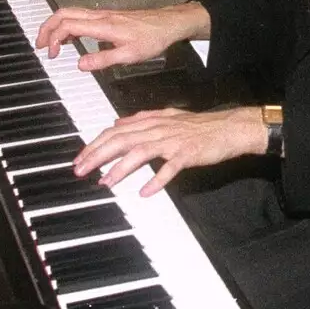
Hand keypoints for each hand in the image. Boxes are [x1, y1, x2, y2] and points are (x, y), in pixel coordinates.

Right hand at [33, 2, 209, 71]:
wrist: (168, 24)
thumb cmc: (152, 38)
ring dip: (56, 25)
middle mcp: (100, 16)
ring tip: (48, 42)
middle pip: (63, 13)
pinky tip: (69, 38)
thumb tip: (80, 64)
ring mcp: (102, 15)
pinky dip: (67, 25)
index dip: (54, 38)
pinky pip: (80, 16)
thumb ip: (103, 60)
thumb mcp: (129, 56)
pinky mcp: (106, 17)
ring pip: (70, 13)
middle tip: (39, 44)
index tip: (51, 54)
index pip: (67, 25)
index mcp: (103, 25)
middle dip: (46, 27)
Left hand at [74, 106, 266, 196]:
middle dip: (98, 155)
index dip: (95, 144)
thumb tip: (118, 122)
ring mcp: (172, 142)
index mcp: (152, 121)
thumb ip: (141, 119)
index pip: (116, 131)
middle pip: (121, 140)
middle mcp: (158, 129)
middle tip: (81, 170)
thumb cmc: (199, 125)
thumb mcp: (167, 116)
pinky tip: (145, 192)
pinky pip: (169, 169)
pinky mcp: (187, 154)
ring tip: (106, 181)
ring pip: (140, 152)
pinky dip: (156, 180)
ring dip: (120, 168)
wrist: (228, 128)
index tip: (80, 158)